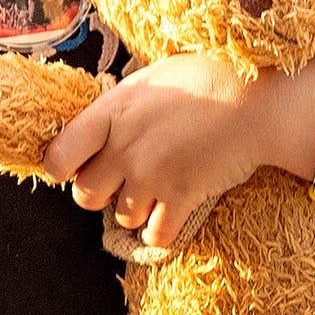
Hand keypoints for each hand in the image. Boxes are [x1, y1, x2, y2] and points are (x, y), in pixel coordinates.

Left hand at [42, 51, 314, 250]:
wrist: (257, 99)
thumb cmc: (206, 79)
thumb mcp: (151, 79)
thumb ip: (118, 107)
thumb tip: (95, 127)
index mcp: (111, 112)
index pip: (58, 157)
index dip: (63, 168)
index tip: (76, 167)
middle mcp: (124, 147)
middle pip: (85, 196)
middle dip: (100, 193)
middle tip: (122, 180)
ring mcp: (152, 175)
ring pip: (122, 216)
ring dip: (136, 209)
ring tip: (157, 188)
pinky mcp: (182, 198)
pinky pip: (156, 235)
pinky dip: (162, 230)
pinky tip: (172, 212)